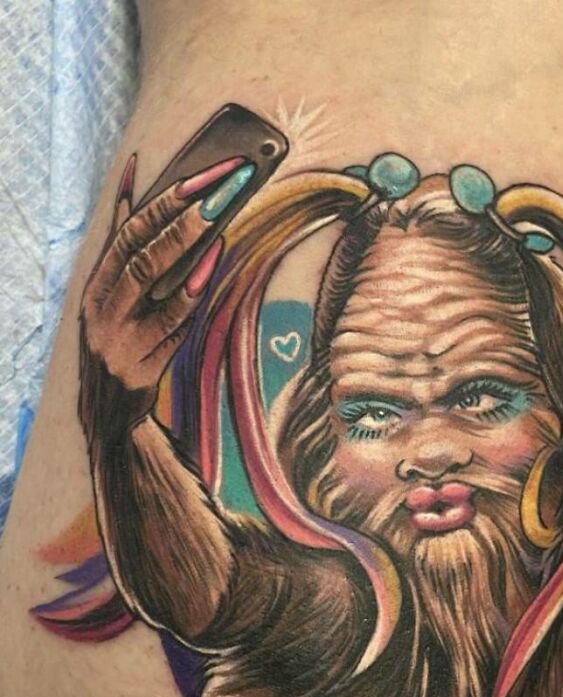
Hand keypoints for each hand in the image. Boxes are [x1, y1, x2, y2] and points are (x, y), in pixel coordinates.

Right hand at [81, 154, 226, 397]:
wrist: (104, 409)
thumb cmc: (117, 335)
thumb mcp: (109, 290)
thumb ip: (124, 242)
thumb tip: (132, 182)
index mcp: (95, 286)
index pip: (128, 233)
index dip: (164, 202)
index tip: (201, 176)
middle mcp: (104, 311)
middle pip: (142, 258)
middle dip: (183, 221)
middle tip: (222, 193)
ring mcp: (123, 343)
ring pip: (157, 295)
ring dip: (190, 257)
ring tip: (220, 223)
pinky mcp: (143, 370)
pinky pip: (175, 332)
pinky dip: (192, 302)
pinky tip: (212, 274)